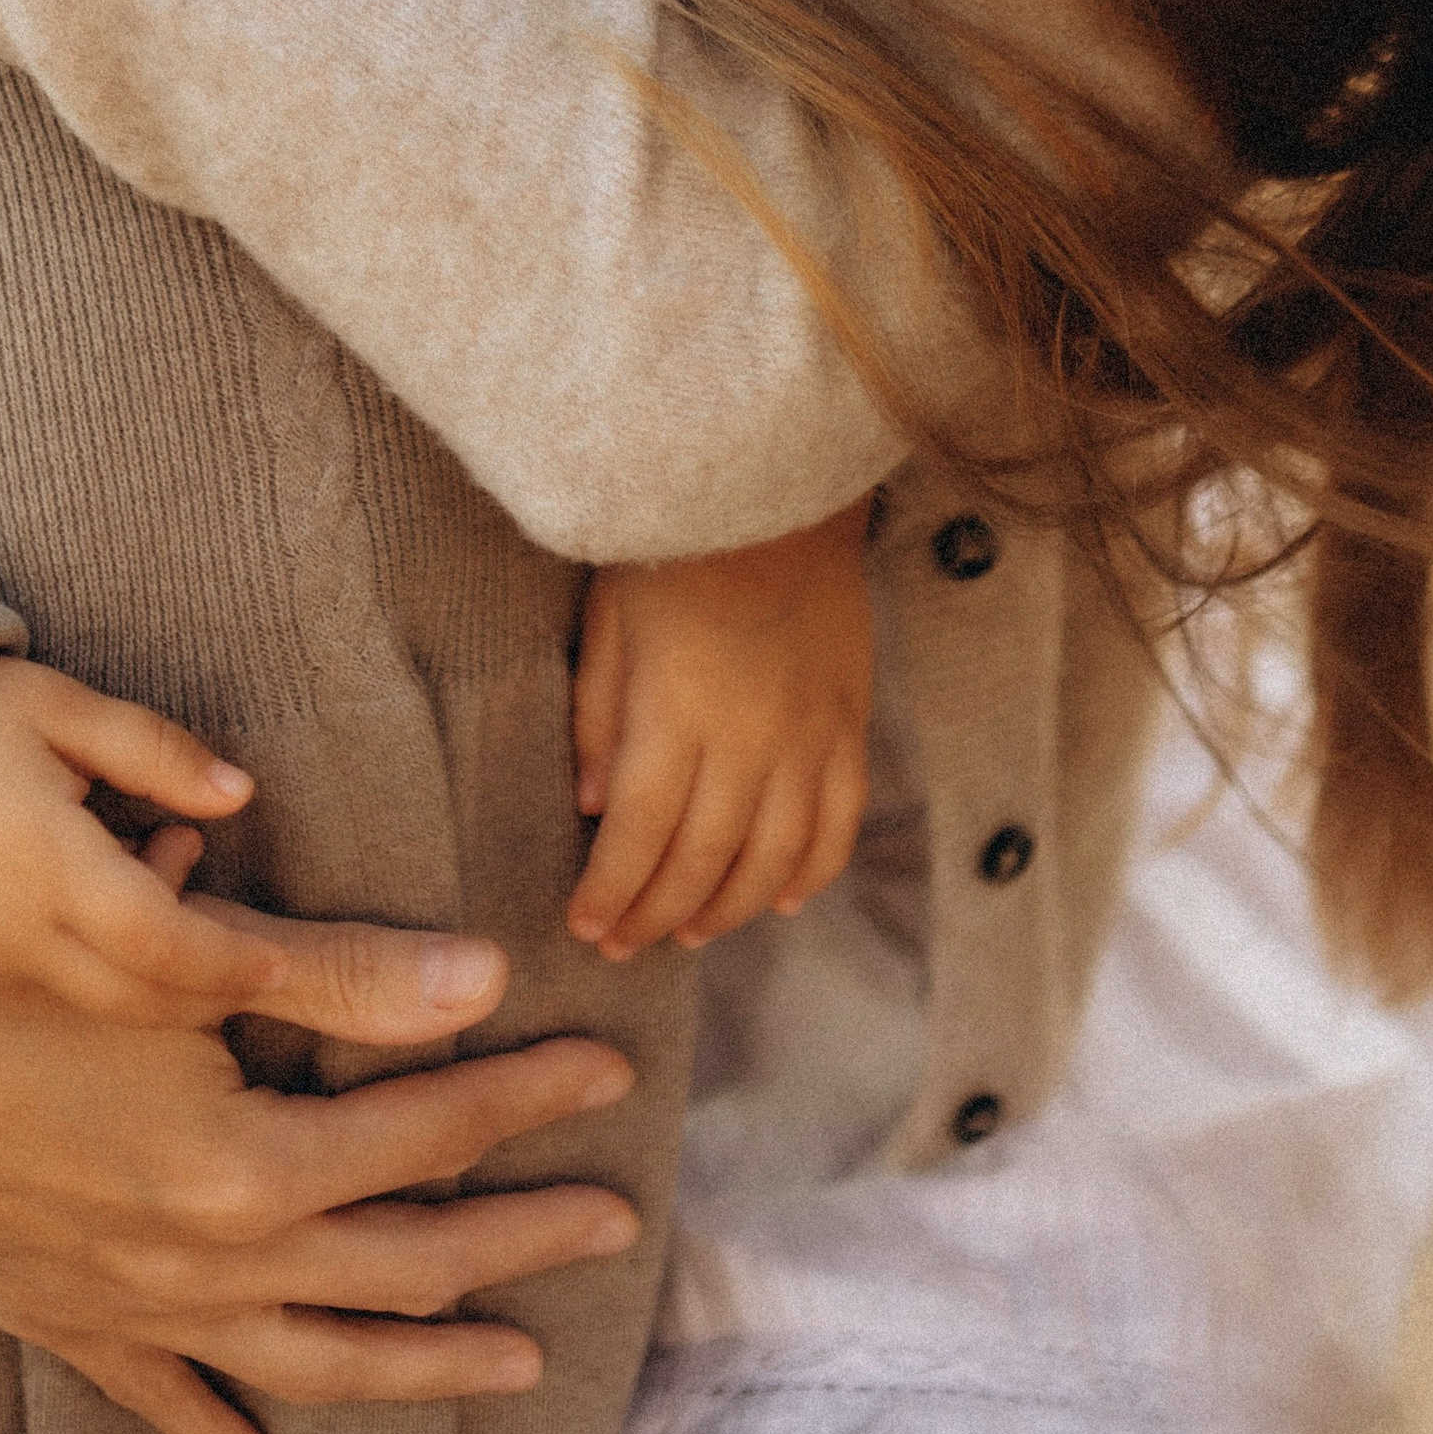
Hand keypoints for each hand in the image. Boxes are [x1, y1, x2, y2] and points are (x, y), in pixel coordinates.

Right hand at [0, 653, 333, 1024]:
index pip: (162, 944)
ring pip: (91, 1004)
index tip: (280, 963)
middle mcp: (6, 934)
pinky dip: (91, 973)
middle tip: (257, 961)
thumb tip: (242, 795)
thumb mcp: (62, 706)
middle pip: (136, 999)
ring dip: (151, 979)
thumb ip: (157, 752)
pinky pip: (40, 993)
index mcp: (45, 865)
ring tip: (162, 876)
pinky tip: (103, 904)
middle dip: (207, 993)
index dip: (230, 960)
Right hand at [0, 777, 641, 1433]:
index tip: (609, 1069)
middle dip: (523, 1236)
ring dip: (429, 1361)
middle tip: (618, 1217)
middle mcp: (208, 1257)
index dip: (526, 1095)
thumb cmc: (9, 973)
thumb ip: (332, 973)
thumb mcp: (181, 962)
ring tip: (522, 1357)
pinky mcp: (63, 1320)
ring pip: (317, 1360)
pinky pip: (162, 1397)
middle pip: (405, 1259)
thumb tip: (477, 971)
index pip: (430, 1130)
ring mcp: (137, 1306)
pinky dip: (218, 1429)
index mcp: (245, 1164)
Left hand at [566, 499, 873, 958]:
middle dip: (656, 914)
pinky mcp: (849, 720)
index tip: (582, 925)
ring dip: (728, 908)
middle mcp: (749, 735)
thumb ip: (599, 716)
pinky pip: (840, 819)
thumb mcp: (610, 618)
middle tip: (623, 947)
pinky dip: (813, 872)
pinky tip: (780, 901)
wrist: (780, 486)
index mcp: (677, 709)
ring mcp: (809, 733)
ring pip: (774, 856)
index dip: (611, 890)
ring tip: (687, 934)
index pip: (640, 831)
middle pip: (703, 858)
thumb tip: (594, 807)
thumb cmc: (675, 544)